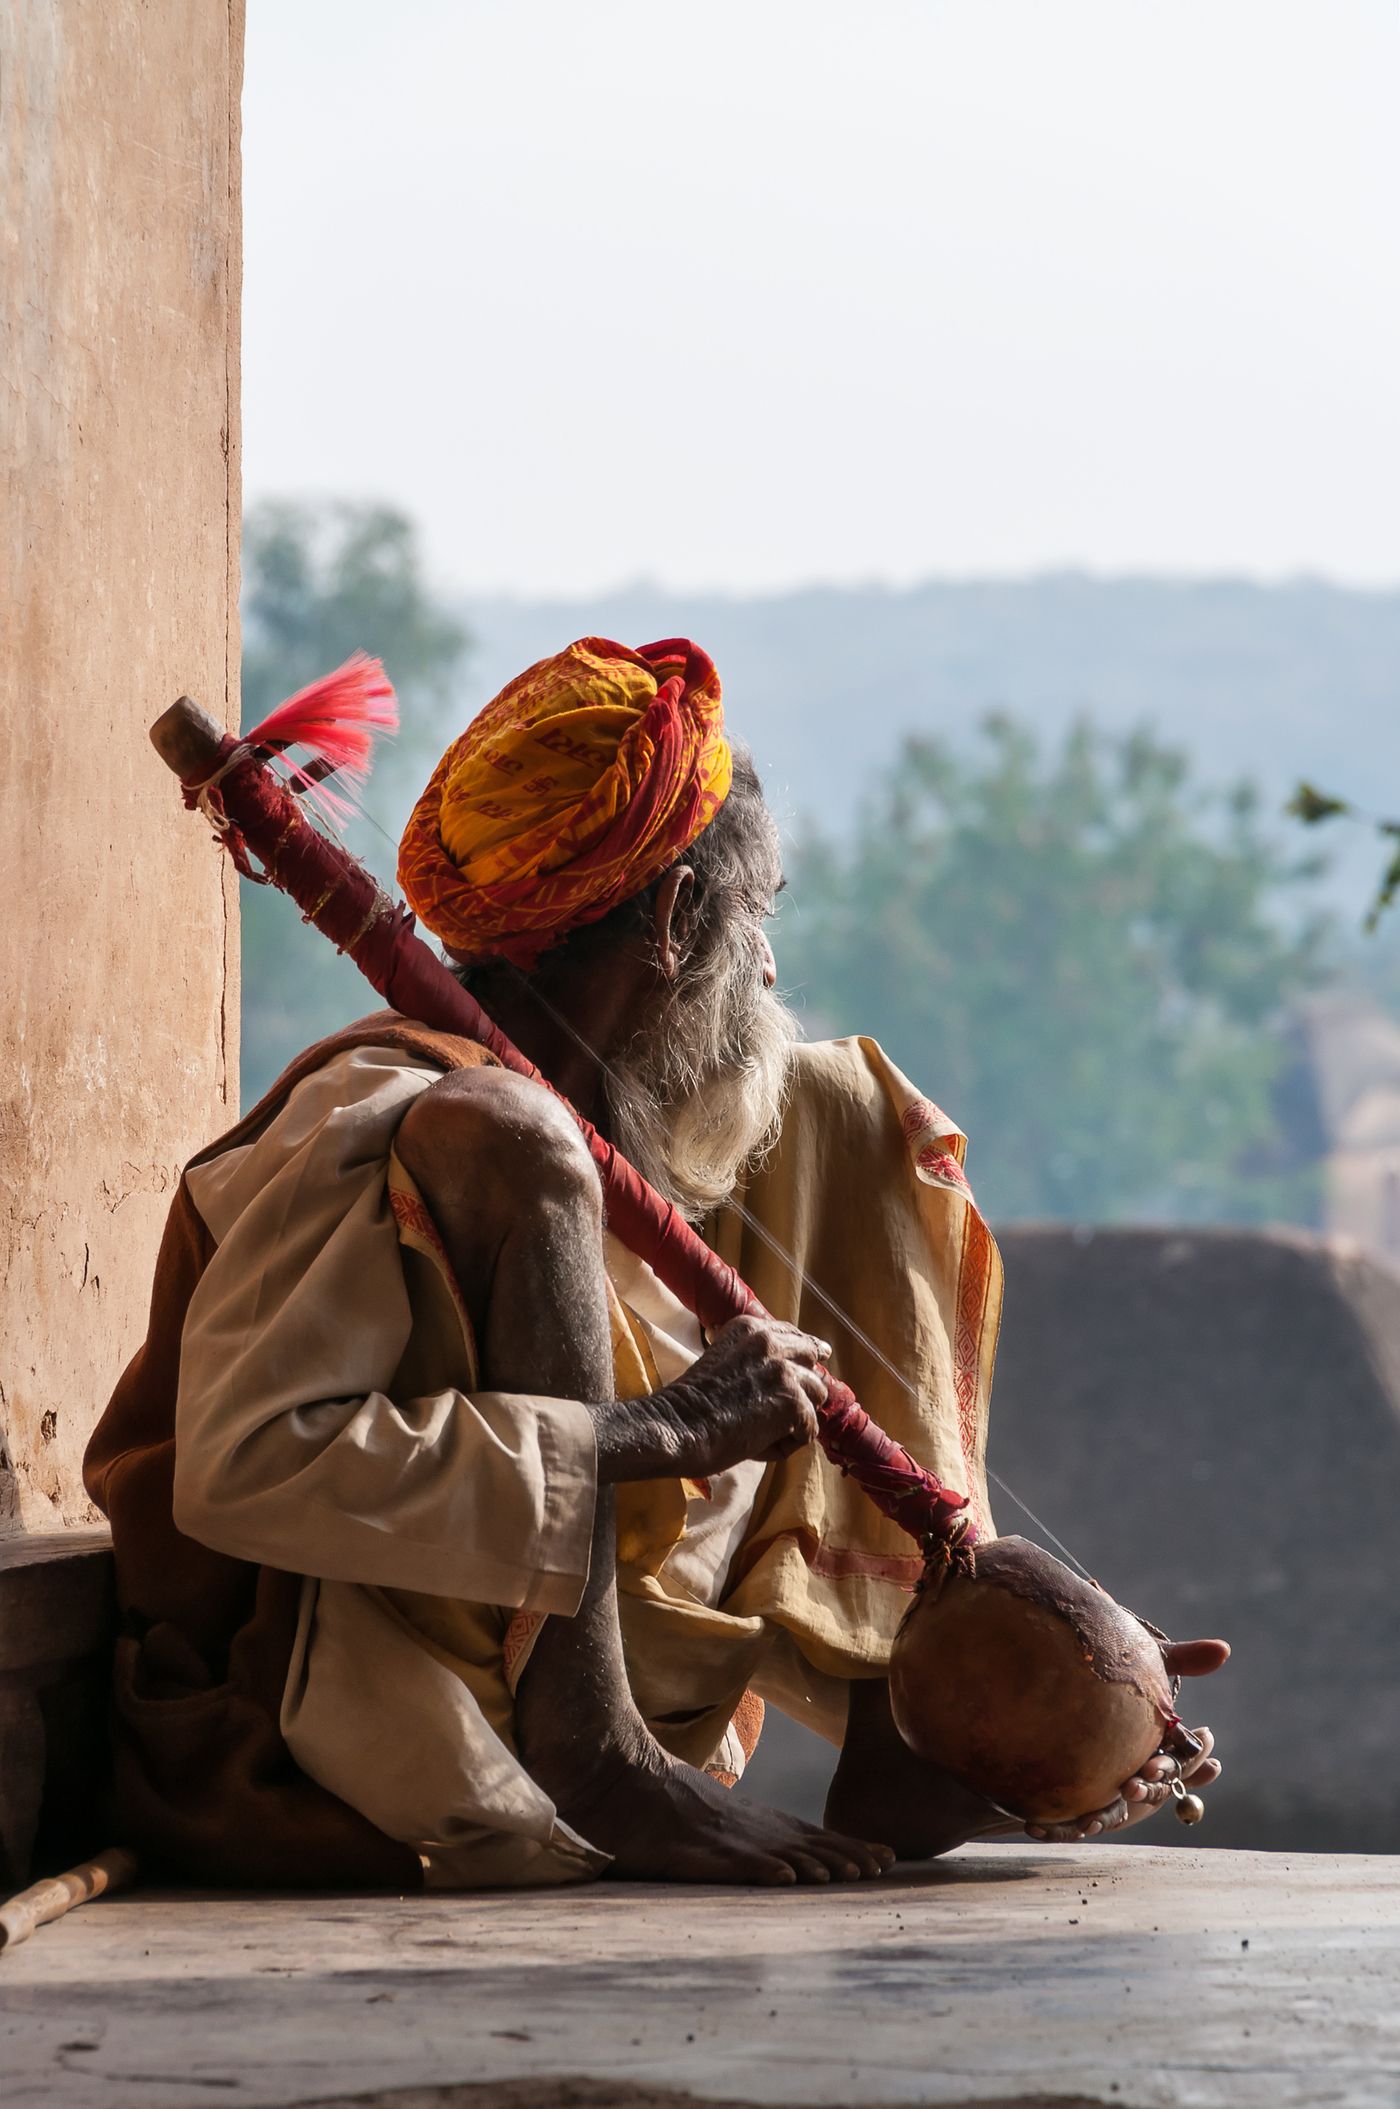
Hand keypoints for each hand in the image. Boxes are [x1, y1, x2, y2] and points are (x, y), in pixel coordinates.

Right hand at [590, 1314, 829, 1484]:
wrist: (677, 1426)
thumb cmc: (689, 1405)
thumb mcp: (721, 1361)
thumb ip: (750, 1359)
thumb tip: (781, 1376)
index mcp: (749, 1328)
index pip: (793, 1334)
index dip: (804, 1351)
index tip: (817, 1356)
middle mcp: (770, 1342)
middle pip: (812, 1359)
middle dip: (807, 1381)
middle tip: (797, 1404)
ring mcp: (785, 1371)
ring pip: (816, 1395)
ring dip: (797, 1416)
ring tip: (764, 1431)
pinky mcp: (793, 1402)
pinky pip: (809, 1428)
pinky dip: (790, 1442)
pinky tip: (761, 1445)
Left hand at [1025, 1636, 1229, 1842]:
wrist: (1071, 1700)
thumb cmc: (1123, 1678)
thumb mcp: (1151, 1665)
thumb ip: (1184, 1660)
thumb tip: (1224, 1650)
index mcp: (1158, 1750)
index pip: (1176, 1764)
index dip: (1175, 1766)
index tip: (1165, 1764)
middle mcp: (1138, 1773)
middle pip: (1149, 1789)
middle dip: (1144, 1789)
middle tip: (1132, 1784)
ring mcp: (1110, 1788)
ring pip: (1113, 1811)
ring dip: (1103, 1817)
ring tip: (1090, 1822)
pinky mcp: (1079, 1797)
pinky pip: (1071, 1818)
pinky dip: (1059, 1827)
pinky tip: (1043, 1826)